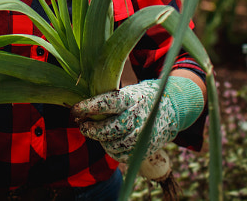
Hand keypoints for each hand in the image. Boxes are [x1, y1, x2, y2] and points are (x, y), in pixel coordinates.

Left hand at [71, 76, 203, 174]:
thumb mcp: (129, 91)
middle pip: (107, 129)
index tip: (75, 109)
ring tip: (95, 131)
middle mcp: (136, 118)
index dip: (88, 107)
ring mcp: (141, 135)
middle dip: (90, 129)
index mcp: (130, 99)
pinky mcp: (143, 149)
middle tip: (82, 124)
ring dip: (99, 139)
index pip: (106, 103)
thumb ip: (110, 98)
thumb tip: (82, 106)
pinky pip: (120, 155)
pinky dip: (111, 149)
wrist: (171, 109)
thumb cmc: (141, 98)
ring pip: (112, 144)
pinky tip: (109, 141)